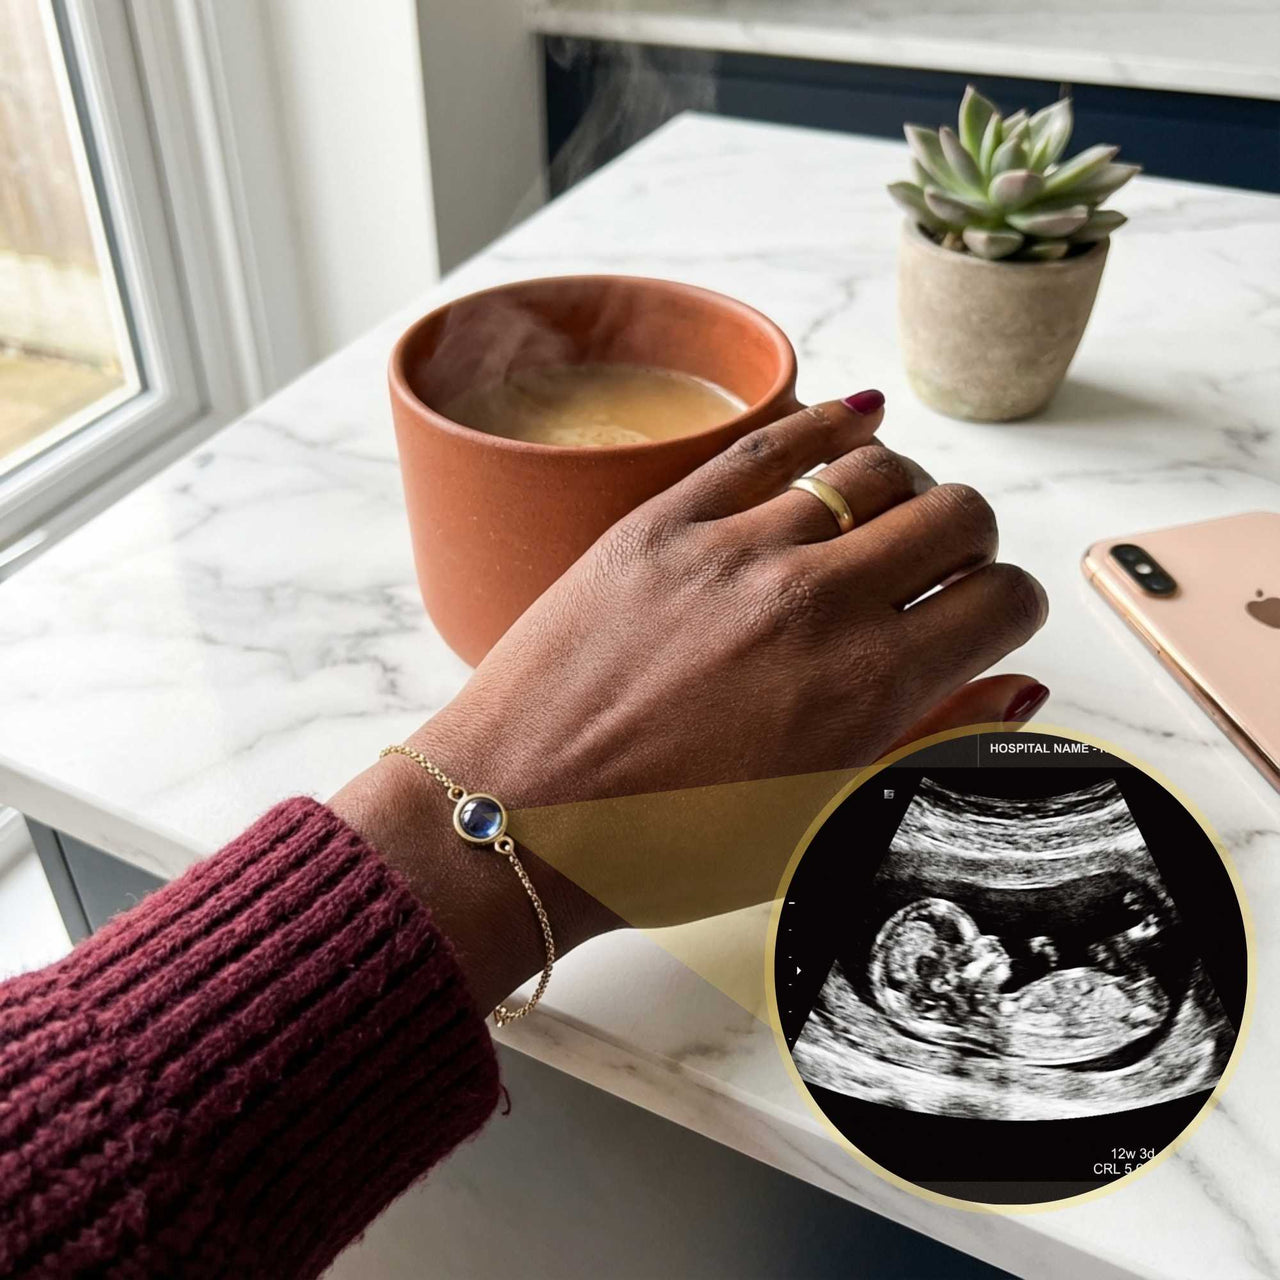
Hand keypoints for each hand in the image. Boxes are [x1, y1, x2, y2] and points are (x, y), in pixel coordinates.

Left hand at [333, 395, 1048, 1010]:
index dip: (1009, 606)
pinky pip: (770, 442)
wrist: (520, 818)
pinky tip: (850, 425)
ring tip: (878, 522)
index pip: (1001, 598)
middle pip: (957, 513)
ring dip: (900, 490)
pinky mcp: (663, 520)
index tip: (986, 615)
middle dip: (969, 541)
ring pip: (874, 465)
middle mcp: (814, 604)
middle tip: (936, 572)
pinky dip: (826, 424)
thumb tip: (1016, 686)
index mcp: (866, 690)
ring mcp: (734, 550)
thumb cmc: (664, 846)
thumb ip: (924, 741)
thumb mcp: (817, 820)